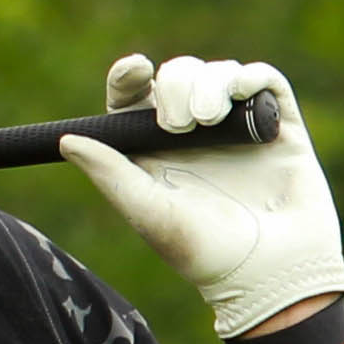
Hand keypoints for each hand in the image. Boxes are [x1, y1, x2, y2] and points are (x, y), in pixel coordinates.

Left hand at [58, 53, 343, 338]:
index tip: (134, 70)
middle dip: (174, 87)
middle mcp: (195, 138)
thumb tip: (64, 140)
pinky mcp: (279, 128)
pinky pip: (265, 81)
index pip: (134, 101)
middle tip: (179, 123)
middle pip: (176, 78)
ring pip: (218, 74)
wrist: (273, 273)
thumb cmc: (206, 253)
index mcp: (156, 154)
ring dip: (210, 84)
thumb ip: (110, 174)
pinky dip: (251, 77)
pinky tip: (241, 90)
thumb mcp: (149, 213)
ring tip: (209, 118)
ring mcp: (238, 130)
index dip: (128, 77)